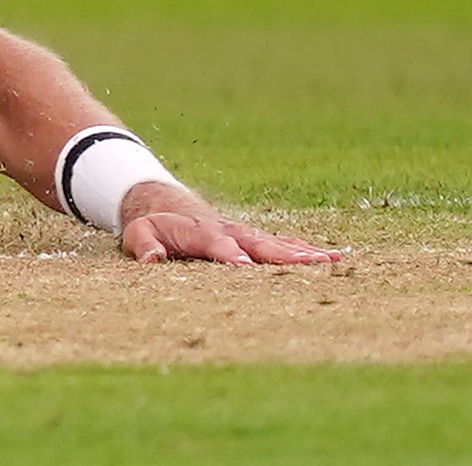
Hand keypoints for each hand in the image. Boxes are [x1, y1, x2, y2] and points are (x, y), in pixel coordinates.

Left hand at [116, 183, 338, 265]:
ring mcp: (245, 234)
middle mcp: (229, 230)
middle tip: (307, 264)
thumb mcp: (139, 234)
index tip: (244, 265)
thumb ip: (144, 246)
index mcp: (200, 232)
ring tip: (330, 260)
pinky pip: (283, 243)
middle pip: (257, 243)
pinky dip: (305, 249)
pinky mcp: (255, 238)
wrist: (166, 205)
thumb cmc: (154, 225)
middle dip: (281, 254)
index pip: (216, 243)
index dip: (229, 254)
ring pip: (277, 243)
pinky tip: (331, 257)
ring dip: (302, 252)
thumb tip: (151, 259)